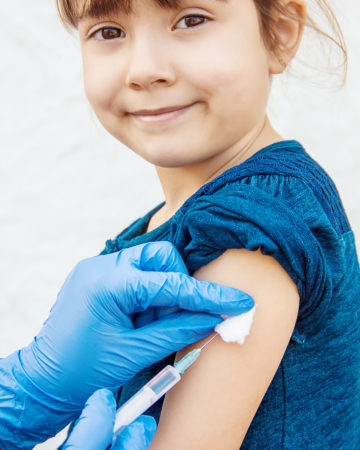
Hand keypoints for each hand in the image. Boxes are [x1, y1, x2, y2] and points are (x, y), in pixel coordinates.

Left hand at [0, 241, 252, 445]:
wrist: (45, 380)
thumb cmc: (84, 372)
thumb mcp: (136, 353)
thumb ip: (180, 330)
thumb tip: (216, 317)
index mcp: (107, 284)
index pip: (172, 283)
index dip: (209, 295)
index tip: (240, 301)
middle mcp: (101, 266)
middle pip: (162, 258)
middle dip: (179, 286)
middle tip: (179, 318)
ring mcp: (98, 268)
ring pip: (151, 264)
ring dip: (164, 293)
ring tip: (151, 325)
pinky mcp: (99, 276)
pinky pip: (137, 274)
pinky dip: (149, 295)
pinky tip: (141, 319)